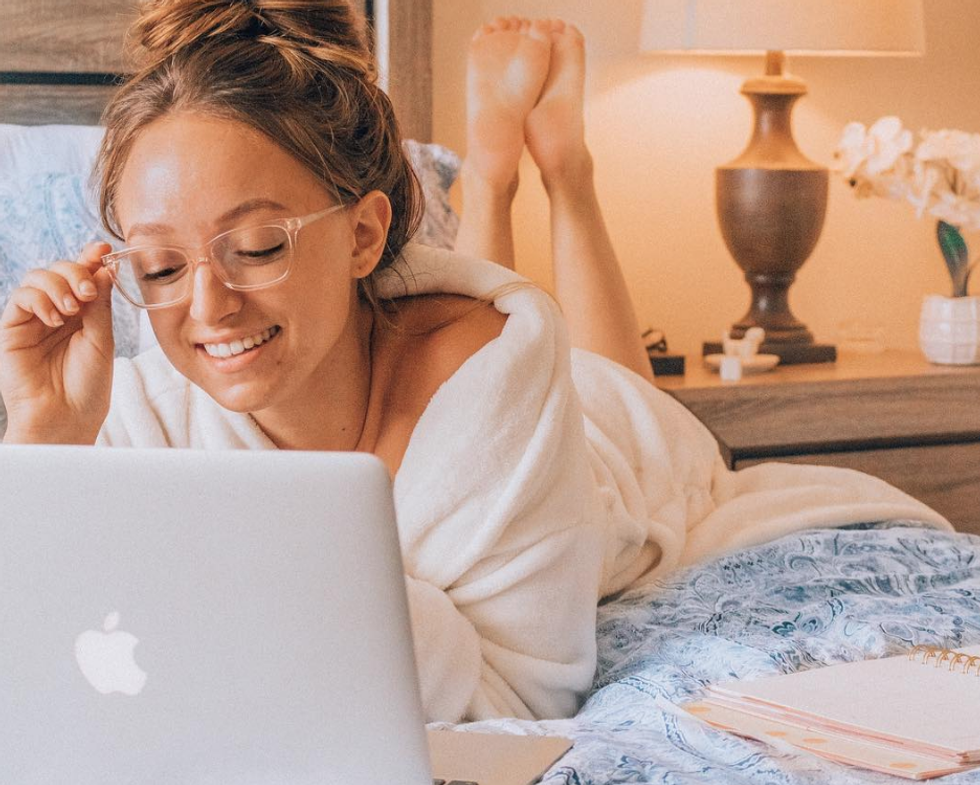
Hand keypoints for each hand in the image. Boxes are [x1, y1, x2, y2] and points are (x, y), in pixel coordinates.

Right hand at [0, 241, 115, 442]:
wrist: (66, 418)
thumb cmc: (87, 386)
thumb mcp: (102, 340)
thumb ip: (100, 305)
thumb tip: (104, 268)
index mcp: (83, 314)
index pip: (84, 276)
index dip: (91, 257)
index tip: (104, 249)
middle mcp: (58, 311)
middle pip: (60, 270)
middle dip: (76, 271)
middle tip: (89, 291)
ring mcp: (34, 319)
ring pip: (38, 277)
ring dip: (59, 284)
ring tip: (73, 309)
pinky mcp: (12, 328)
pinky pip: (21, 297)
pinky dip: (40, 298)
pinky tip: (54, 317)